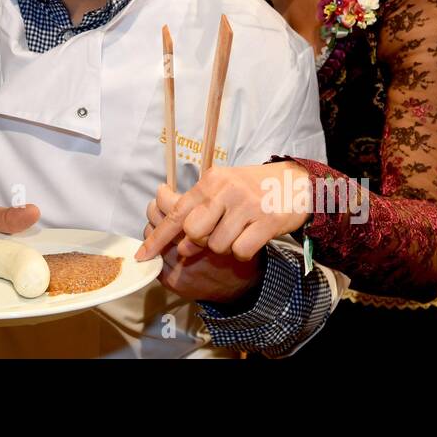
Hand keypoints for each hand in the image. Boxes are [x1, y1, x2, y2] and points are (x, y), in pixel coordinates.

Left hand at [135, 162, 309, 261]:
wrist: (295, 183)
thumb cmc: (251, 188)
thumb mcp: (223, 188)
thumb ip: (199, 211)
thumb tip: (180, 244)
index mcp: (210, 181)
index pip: (176, 213)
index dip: (157, 237)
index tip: (142, 256)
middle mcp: (226, 191)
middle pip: (193, 232)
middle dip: (199, 242)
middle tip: (213, 234)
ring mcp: (247, 206)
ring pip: (218, 245)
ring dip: (225, 247)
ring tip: (238, 231)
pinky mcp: (267, 221)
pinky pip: (241, 251)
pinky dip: (243, 252)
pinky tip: (250, 238)